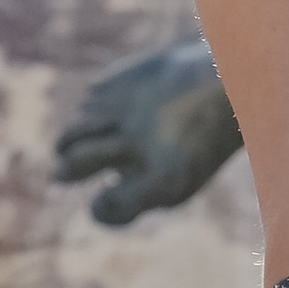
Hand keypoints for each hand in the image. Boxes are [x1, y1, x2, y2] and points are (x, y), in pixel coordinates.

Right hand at [54, 35, 241, 221]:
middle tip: (60, 175)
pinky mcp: (121, 77)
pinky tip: (97, 118)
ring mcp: (127, 104)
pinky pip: (89, 99)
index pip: (112, 206)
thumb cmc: (200, 145)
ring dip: (68, 143)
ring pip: (76, 129)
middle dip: (65, 171)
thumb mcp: (179, 180)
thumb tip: (95, 200)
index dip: (101, 210)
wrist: (227, 82)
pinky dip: (89, 112)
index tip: (99, 204)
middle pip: (77, 161)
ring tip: (68, 149)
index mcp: (165, 175)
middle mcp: (141, 139)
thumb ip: (136, 194)